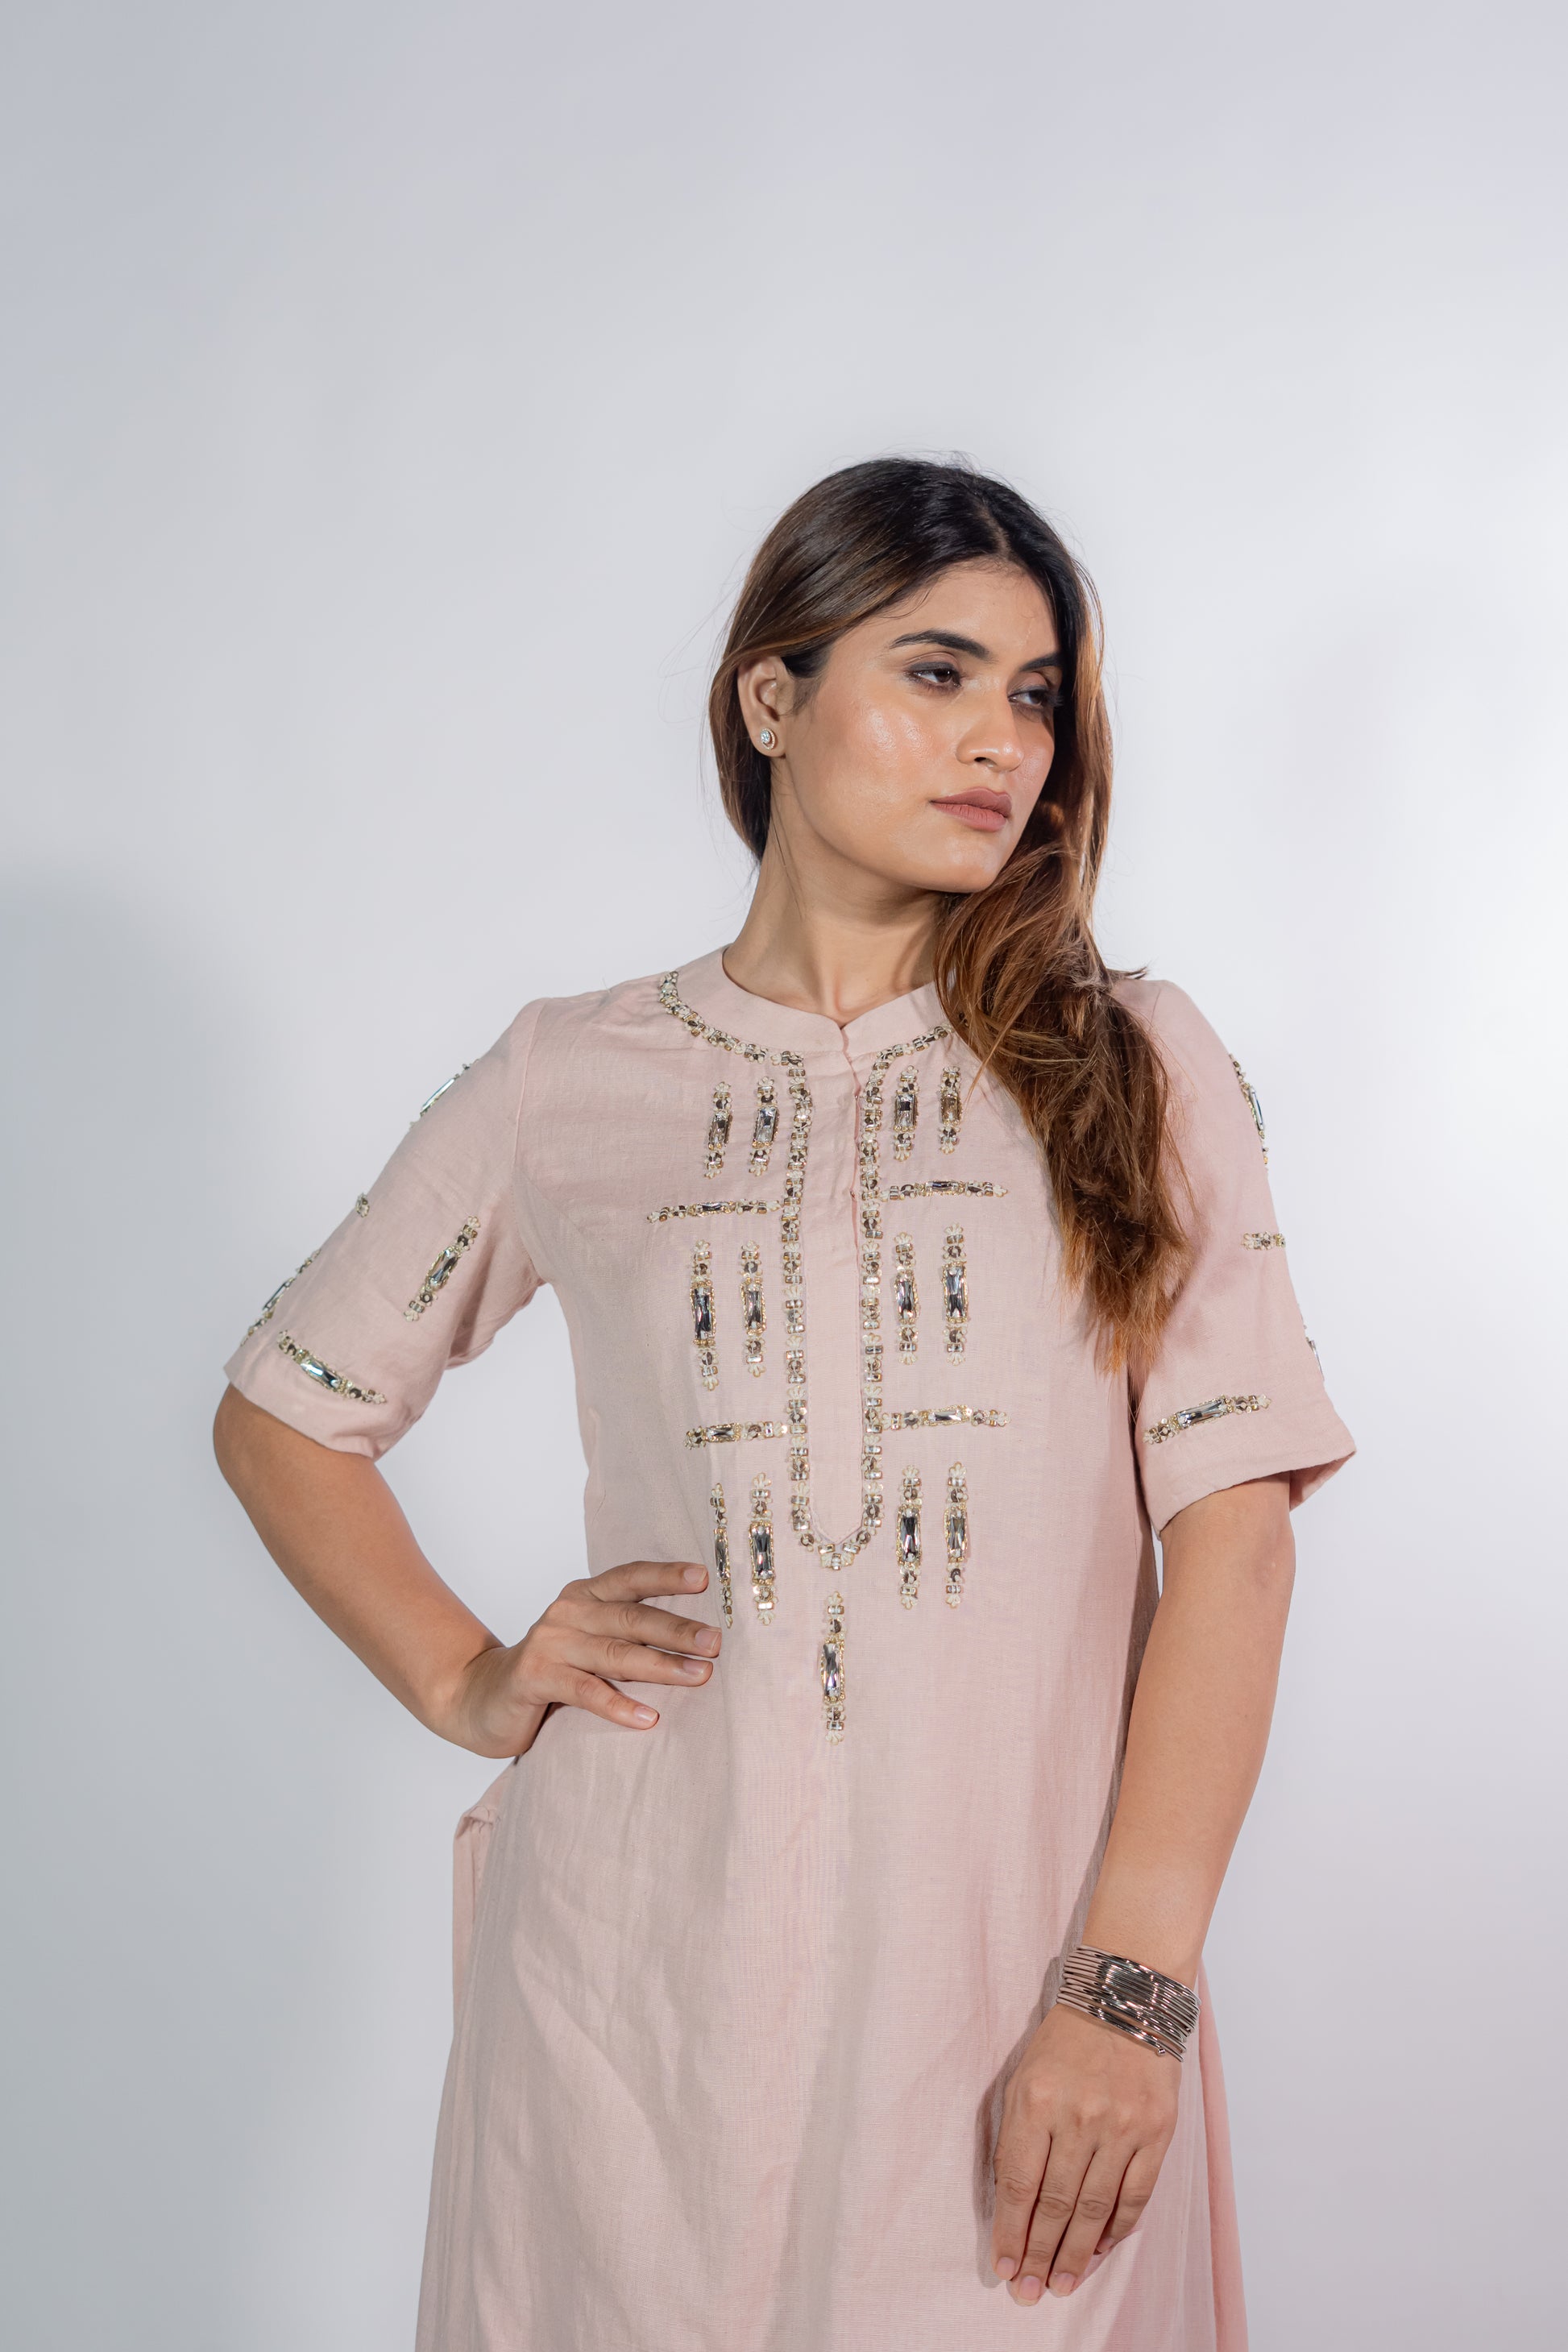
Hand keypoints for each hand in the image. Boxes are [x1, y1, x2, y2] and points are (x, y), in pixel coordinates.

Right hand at [434, 1560, 720, 1756]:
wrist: (481, 1697)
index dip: (667, 1576)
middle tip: (716, 1643)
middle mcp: (568, 1612)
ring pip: (614, 1654)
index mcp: (585, 1596)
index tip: (705, 1578)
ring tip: (698, 1677)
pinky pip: (585, 1691)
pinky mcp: (535, 1677)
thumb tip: (696, 1640)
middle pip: (631, 1617)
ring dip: (660, 1666)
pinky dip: (619, 1705)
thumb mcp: (588, 1642)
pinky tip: (648, 1718)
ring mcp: (550, 1644)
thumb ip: (625, 1633)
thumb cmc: (551, 1670)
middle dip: (678, 1630)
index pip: (631, 1577)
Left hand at [990, 2002, 1178, 2304]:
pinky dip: (1116, 2231)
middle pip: (1056, 2205)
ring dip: (1075, 2254)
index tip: (1003, 2266)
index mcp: (1036, 2100)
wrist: (1125, 2000)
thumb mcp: (1024, 2078)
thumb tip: (1013, 2205)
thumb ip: (1018, 2138)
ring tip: (1061, 2283)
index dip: (1010, 2231)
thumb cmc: (1065, 2042)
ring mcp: (1121, 2126)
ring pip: (1095, 2209)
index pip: (1018, 2183)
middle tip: (1029, 2292)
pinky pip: (1135, 2196)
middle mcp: (1079, 2116)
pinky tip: (1100, 2251)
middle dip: (1038, 2254)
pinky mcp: (1156, 2132)